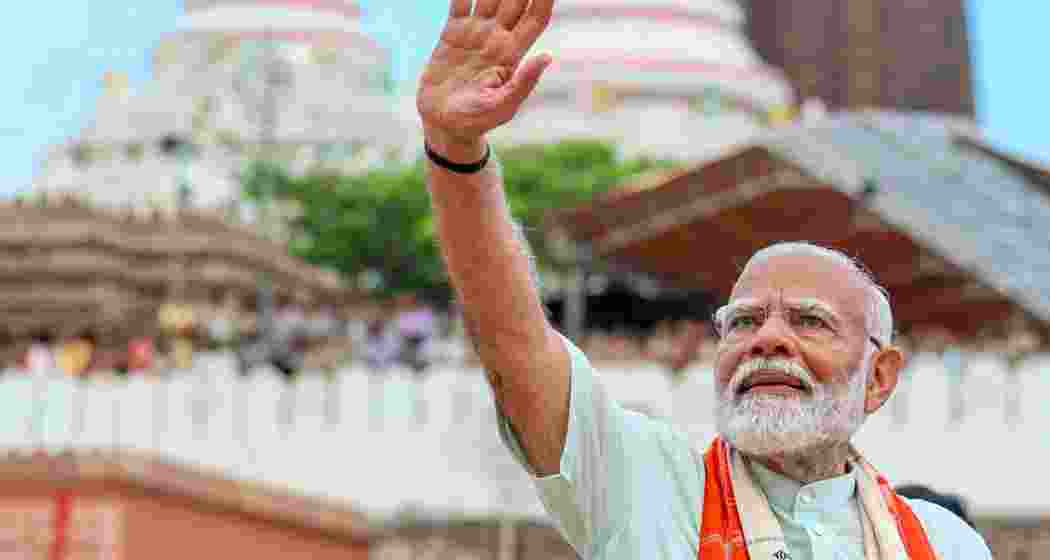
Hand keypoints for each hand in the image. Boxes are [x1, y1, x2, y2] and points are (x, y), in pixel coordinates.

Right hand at [417, 0, 554, 157]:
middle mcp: (497, 37)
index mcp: (513, 52)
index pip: (535, 16)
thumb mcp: (503, 106)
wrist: (444, 124)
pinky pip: (460, 0)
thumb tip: (548, 57)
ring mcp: (476, 32)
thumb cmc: (477, 121)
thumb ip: (524, 82)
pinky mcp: (453, 32)